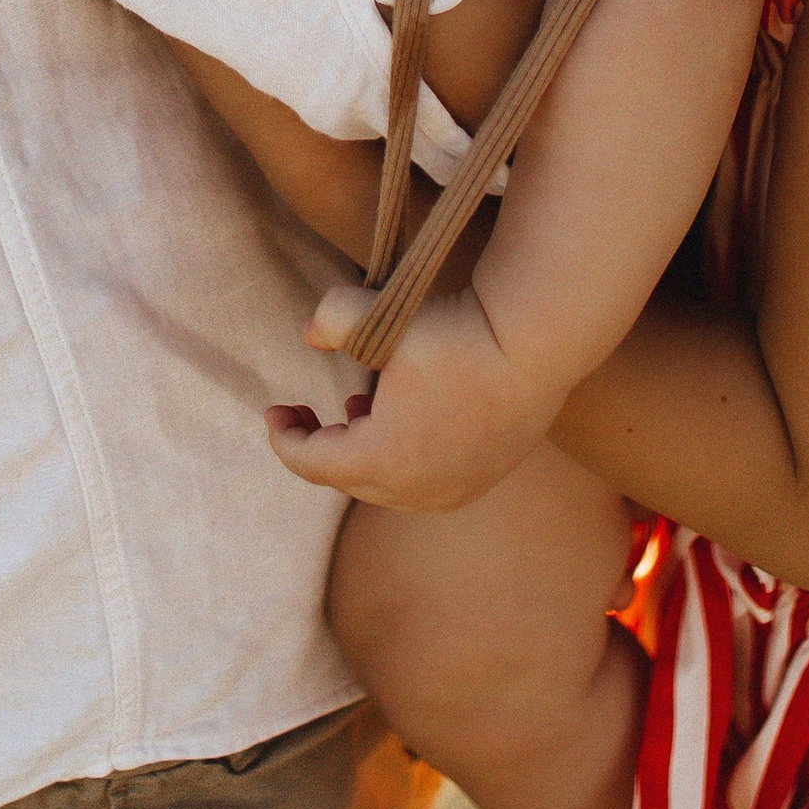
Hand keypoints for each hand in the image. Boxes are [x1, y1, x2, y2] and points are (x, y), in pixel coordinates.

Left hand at [265, 284, 558, 512]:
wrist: (536, 342)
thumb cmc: (455, 330)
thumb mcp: (377, 317)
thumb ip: (329, 319)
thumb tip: (308, 333)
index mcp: (380, 460)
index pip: (311, 463)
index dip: (283, 437)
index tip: (272, 409)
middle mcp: (416, 491)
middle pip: (347, 478)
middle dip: (320, 446)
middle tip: (304, 412)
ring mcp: (453, 492)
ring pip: (387, 484)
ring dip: (363, 453)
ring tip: (357, 408)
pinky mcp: (481, 482)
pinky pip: (424, 484)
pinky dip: (402, 459)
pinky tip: (405, 420)